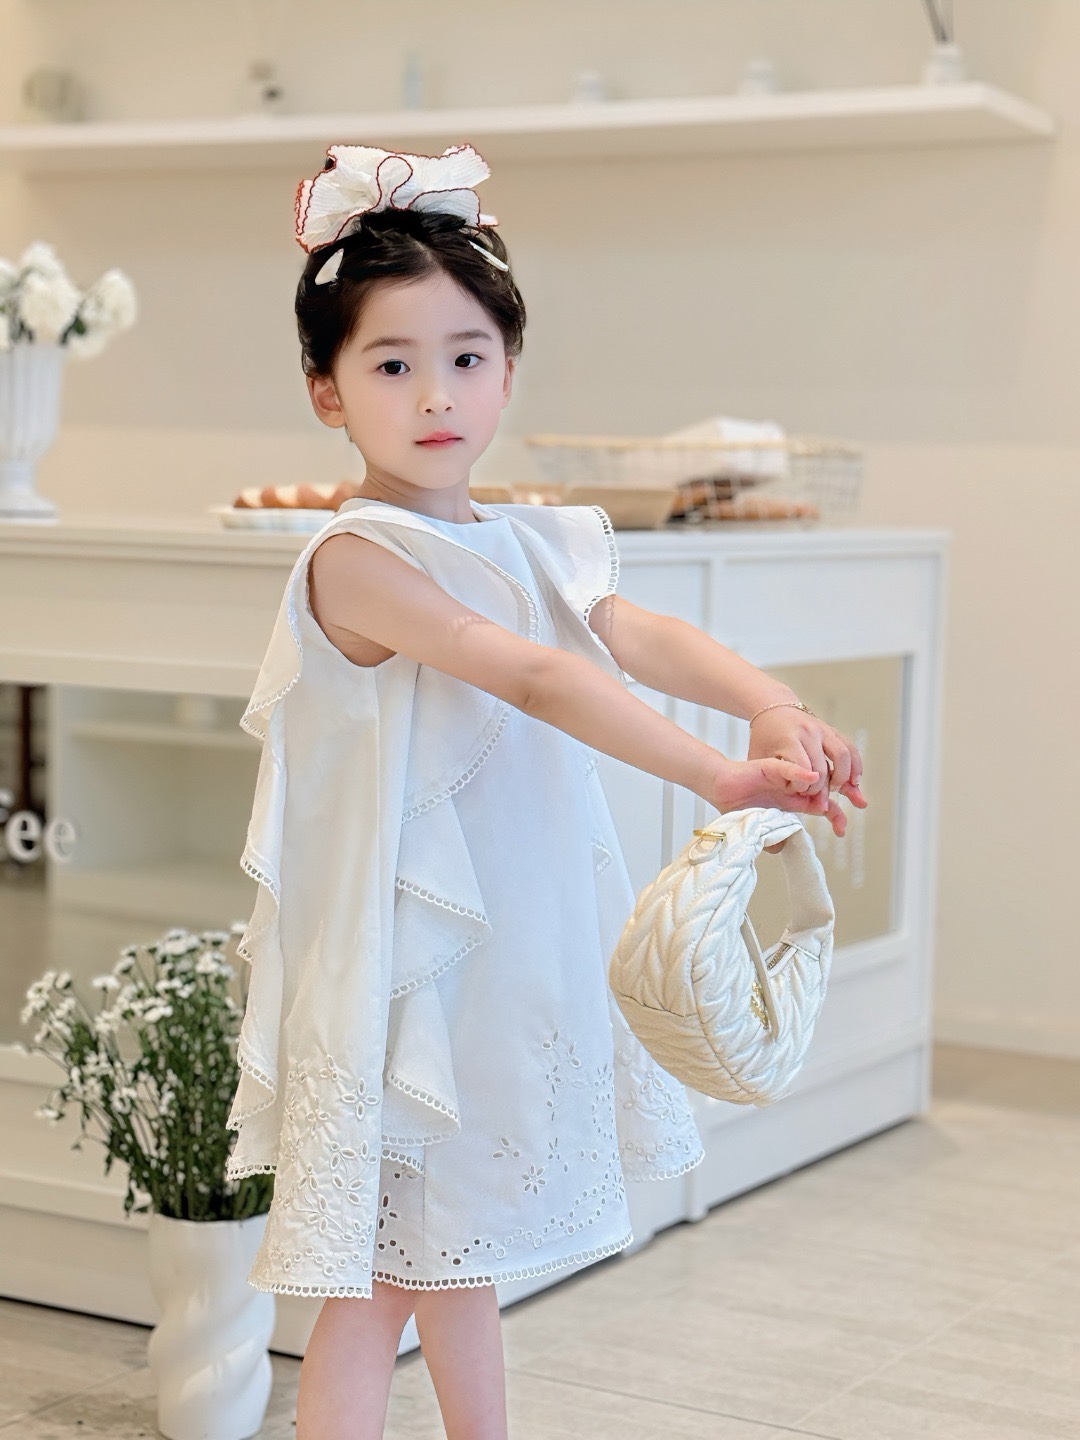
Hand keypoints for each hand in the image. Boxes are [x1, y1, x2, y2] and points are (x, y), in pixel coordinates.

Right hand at [701, 754, 839, 830]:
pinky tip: (811, 777)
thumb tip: (781, 849)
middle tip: (839, 822)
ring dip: (816, 792)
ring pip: (811, 780)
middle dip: (835, 807)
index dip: (834, 816)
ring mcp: (785, 778)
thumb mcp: (758, 827)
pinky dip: (802, 773)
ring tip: (809, 802)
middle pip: (824, 793)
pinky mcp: (773, 768)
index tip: (841, 830)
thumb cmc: (737, 805)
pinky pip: (791, 768)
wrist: (718, 787)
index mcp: (793, 802)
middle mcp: (793, 788)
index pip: (821, 806)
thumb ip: (770, 838)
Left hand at [746, 707, 867, 841]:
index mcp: (789, 739)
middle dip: (823, 789)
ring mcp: (823, 729)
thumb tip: (789, 803)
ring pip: (844, 755)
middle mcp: (809, 732)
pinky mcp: (832, 730)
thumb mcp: (759, 759)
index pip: (804, 770)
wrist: (772, 710)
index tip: (798, 794)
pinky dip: (856, 766)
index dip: (804, 787)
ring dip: (846, 778)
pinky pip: (850, 748)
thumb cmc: (763, 740)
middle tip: (819, 799)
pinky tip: (854, 782)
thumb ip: (774, 780)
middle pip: (825, 767)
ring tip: (844, 793)